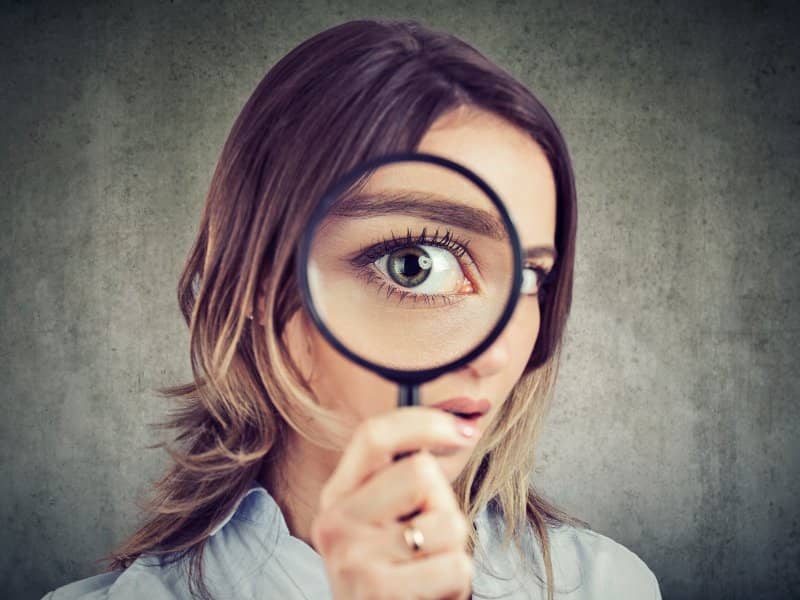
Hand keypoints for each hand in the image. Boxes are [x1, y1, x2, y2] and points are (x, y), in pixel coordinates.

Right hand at [311, 406, 480, 599]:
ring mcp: (353, 559)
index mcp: (337, 497)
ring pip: (448, 522)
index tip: (465, 431)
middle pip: (420, 471)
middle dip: (444, 504)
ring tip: (427, 570)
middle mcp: (335, 523)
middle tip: (428, 537)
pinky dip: (456, 583)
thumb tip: (465, 423)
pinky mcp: (379, 592)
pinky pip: (456, 567)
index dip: (424, 422)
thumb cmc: (396, 574)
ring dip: (454, 549)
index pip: (373, 435)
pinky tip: (429, 594)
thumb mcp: (387, 521)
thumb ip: (407, 477)